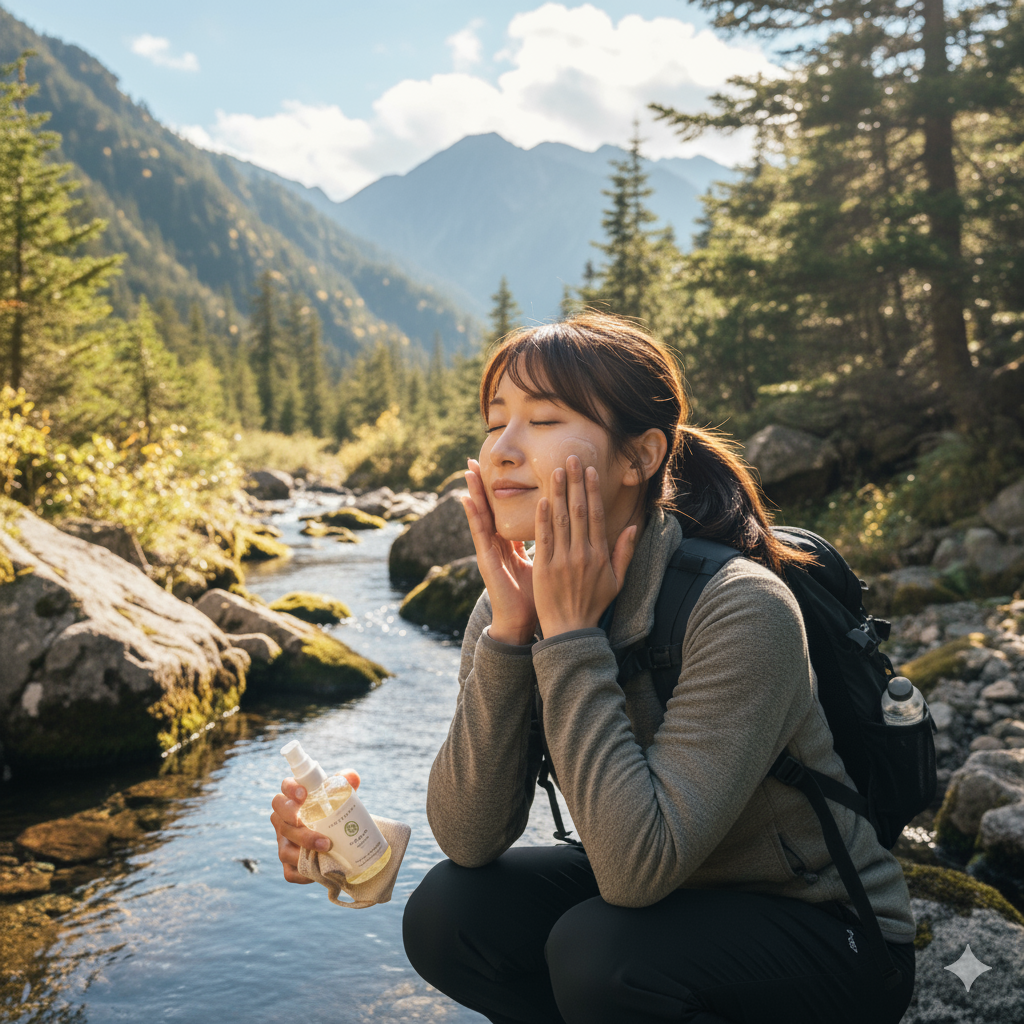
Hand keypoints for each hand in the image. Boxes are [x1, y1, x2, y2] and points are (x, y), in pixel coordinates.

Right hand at [270, 770, 359, 883]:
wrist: (337, 838)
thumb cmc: (334, 811)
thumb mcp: (340, 795)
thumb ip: (345, 782)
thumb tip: (352, 778)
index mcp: (293, 799)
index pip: (284, 788)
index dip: (290, 790)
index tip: (304, 794)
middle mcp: (283, 821)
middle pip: (278, 818)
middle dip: (293, 820)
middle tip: (311, 823)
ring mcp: (284, 844)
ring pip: (284, 849)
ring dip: (304, 847)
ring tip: (327, 846)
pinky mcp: (289, 865)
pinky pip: (290, 872)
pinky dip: (304, 872)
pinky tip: (320, 868)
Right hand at [462, 458, 536, 644]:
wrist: (524, 622)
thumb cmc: (537, 597)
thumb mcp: (546, 564)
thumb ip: (550, 546)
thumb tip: (564, 532)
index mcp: (512, 545)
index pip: (506, 512)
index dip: (502, 492)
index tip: (500, 470)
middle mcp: (498, 544)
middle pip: (490, 508)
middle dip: (483, 484)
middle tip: (476, 459)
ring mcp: (490, 551)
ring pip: (482, 514)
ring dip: (474, 491)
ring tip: (469, 469)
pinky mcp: (486, 560)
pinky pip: (479, 533)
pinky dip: (473, 515)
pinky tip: (466, 498)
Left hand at [533, 456, 636, 637]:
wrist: (570, 629)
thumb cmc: (593, 604)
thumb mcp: (616, 581)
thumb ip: (624, 552)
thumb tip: (632, 527)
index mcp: (599, 555)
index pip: (596, 515)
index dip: (592, 490)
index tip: (589, 470)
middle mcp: (582, 554)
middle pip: (579, 511)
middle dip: (575, 482)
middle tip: (571, 458)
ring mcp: (562, 560)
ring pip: (561, 520)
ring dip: (559, 492)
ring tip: (556, 470)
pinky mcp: (544, 567)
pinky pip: (544, 538)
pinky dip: (543, 517)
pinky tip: (544, 499)